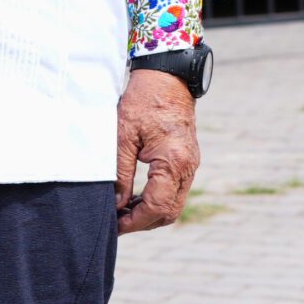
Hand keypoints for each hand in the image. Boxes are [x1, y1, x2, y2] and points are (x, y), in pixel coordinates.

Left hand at [116, 68, 199, 233]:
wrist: (167, 78)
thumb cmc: (143, 102)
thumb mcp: (124, 136)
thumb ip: (120, 173)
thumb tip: (115, 204)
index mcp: (173, 162)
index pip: (156, 207)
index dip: (134, 221)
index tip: (114, 225)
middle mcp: (187, 167)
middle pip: (168, 212)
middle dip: (142, 222)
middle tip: (116, 222)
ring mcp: (190, 165)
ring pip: (173, 204)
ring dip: (149, 213)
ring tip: (122, 211)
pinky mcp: (187, 160)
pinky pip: (175, 191)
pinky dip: (156, 200)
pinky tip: (135, 197)